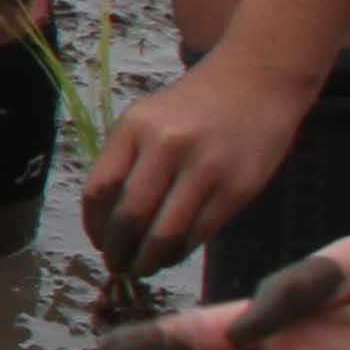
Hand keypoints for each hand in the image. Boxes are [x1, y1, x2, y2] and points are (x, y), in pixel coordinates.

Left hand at [77, 41, 322, 266]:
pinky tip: (172, 254)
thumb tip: (108, 225)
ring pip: (164, 234)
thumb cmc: (193, 108)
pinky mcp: (236, 189)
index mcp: (134, 128)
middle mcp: (166, 146)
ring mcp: (204, 168)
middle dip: (118, 251)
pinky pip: (198, 234)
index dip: (94, 226)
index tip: (97, 241)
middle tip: (117, 265)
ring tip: (143, 266)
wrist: (256, 82)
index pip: (99, 190)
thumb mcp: (147, 120)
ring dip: (148, 260)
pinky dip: (179, 252)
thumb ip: (126, 163)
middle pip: (128, 218)